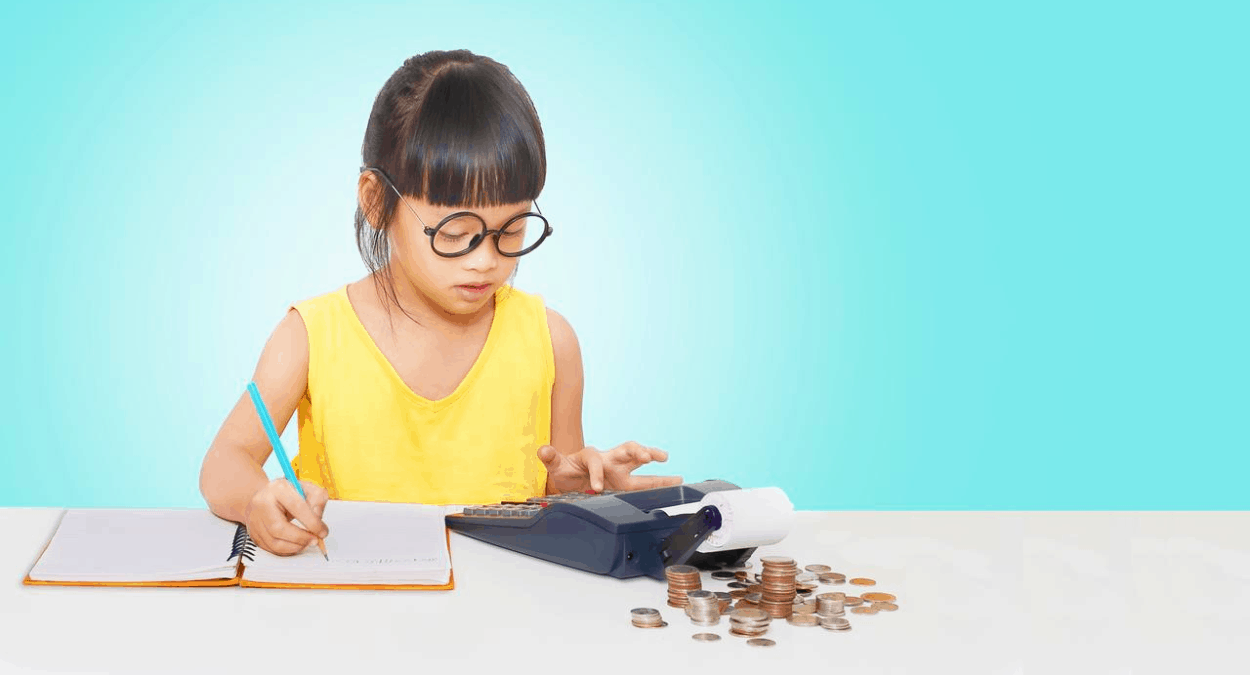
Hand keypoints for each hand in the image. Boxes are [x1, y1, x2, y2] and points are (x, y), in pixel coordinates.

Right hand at [242, 478, 329, 555]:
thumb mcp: (308, 489)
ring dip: (294, 547)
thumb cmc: (289, 493)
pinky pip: (269, 548)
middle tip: (315, 540)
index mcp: (278, 488)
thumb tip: (318, 520)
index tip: (323, 532)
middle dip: (301, 538)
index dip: (312, 522)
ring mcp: (254, 519)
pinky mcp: (253, 532)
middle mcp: (261, 503)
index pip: (296, 507)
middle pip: (279, 528)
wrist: (267, 495)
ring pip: (273, 542)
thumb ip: (318, 501)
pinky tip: (295, 545)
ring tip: (306, 543)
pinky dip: (286, 550)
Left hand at [538, 441, 682, 493]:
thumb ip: (551, 458)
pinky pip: (643, 482)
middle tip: (646, 456)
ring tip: (675, 473)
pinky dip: (659, 484)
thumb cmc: (566, 470)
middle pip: (626, 449)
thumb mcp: (556, 466)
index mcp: (591, 455)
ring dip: (655, 466)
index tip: (596, 487)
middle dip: (637, 451)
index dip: (596, 472)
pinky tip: (675, 485)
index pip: (596, 460)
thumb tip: (543, 450)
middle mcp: (609, 460)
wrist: (572, 479)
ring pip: (640, 464)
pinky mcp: (624, 484)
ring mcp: (619, 472)